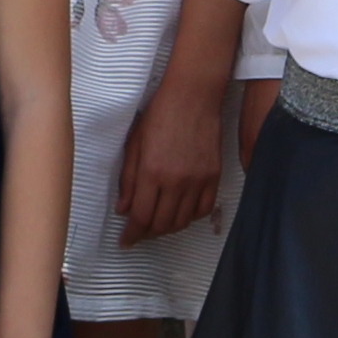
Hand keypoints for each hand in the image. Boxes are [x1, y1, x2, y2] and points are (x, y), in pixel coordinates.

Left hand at [114, 73, 226, 243]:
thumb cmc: (160, 113)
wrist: (193, 95)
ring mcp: (198, 180)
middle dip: (148, 233)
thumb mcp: (135, 144)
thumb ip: (128, 180)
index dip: (132, 234)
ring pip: (183, 221)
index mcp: (152, 171)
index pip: (141, 216)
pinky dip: (191, 217)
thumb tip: (124, 209)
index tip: (126, 241)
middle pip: (161, 224)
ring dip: (168, 228)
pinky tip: (181, 213)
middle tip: (140, 232)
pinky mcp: (214, 176)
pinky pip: (203, 209)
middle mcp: (176, 180)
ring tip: (158, 224)